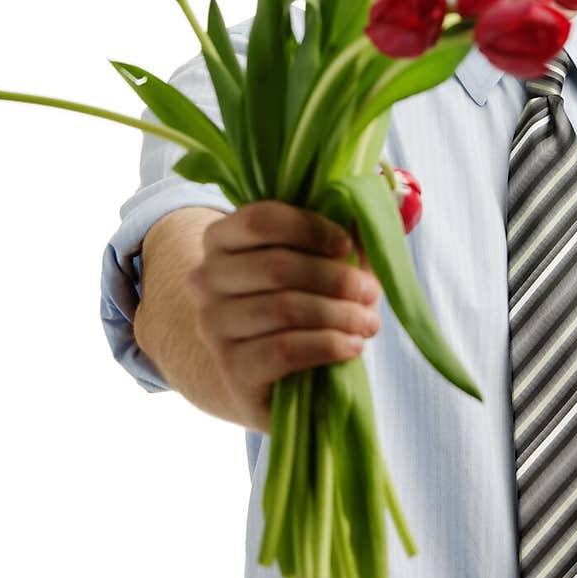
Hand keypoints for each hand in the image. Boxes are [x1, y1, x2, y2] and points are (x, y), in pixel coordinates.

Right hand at [188, 200, 381, 434]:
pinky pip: (285, 350)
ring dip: (339, 315)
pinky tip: (352, 346)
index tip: (347, 245)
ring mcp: (212, 324)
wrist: (270, 375)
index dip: (310, 228)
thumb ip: (339, 230)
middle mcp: (206, 278)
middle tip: (370, 292)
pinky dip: (328, 345)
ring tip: (368, 322)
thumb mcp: (318, 260)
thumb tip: (369, 202)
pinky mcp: (231, 367)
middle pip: (276, 266)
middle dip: (335, 278)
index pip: (260, 219)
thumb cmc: (300, 302)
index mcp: (221, 238)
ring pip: (284, 309)